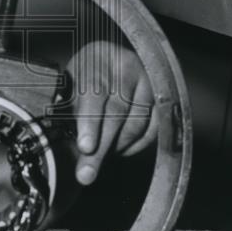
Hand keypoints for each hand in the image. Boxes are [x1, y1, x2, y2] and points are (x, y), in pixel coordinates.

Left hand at [66, 41, 156, 185]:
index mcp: (96, 58)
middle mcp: (126, 65)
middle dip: (101, 146)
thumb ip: (69, 107)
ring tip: (99, 159)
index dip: (89, 122)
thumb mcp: (71, 82)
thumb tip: (70, 142)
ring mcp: (148, 81)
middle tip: (87, 172)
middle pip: (116, 111)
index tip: (85, 146)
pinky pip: (151, 130)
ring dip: (117, 147)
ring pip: (136, 123)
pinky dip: (134, 145)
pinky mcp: (162, 98)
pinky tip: (119, 150)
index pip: (93, 92)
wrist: (111, 59)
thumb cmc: (85, 74)